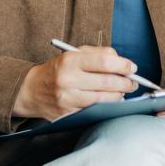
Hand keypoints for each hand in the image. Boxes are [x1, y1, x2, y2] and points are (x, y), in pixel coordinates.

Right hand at [12, 46, 138, 121]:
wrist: (31, 90)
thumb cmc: (56, 70)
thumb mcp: (71, 54)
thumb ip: (96, 53)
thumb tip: (119, 59)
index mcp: (69, 60)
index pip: (103, 61)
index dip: (122, 65)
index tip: (132, 67)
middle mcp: (68, 79)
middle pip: (107, 81)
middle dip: (126, 82)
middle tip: (133, 81)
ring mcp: (68, 98)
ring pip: (104, 98)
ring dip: (119, 95)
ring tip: (124, 90)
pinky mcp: (69, 112)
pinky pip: (95, 109)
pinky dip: (108, 104)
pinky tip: (112, 100)